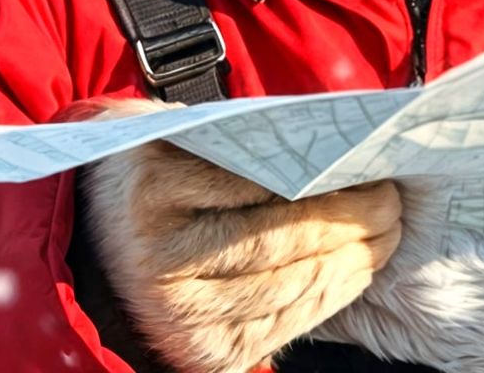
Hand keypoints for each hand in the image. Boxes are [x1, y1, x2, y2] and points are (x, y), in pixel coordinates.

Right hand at [79, 100, 401, 372]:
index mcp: (153, 187)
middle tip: (392, 203)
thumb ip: (247, 139)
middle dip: (351, 223)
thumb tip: (339, 149)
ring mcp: (178, 313)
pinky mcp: (199, 352)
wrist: (91, 233)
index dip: (328, 181)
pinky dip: (327, 298)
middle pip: (280, 241)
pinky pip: (282, 326)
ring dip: (351, 262)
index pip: (260, 184)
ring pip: (289, 287)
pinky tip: (352, 271)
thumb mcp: (183, 131)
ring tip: (384, 233)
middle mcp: (160, 258)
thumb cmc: (155, 166)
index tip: (374, 168)